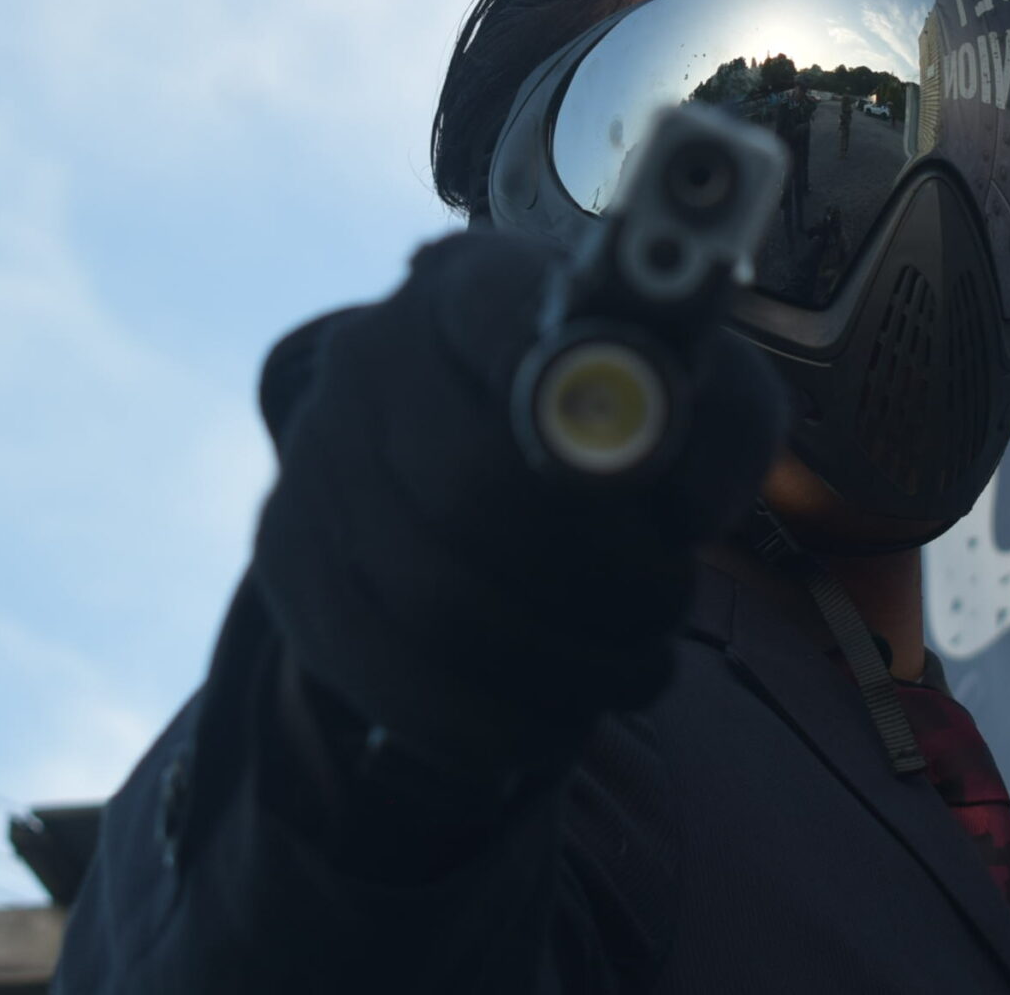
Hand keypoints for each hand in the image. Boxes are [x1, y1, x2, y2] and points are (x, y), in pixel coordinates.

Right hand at [252, 228, 786, 764]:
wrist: (479, 456)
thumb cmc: (618, 419)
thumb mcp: (695, 391)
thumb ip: (719, 417)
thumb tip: (681, 496)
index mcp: (474, 288)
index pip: (513, 343)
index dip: (595, 436)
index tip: (663, 510)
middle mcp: (371, 359)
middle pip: (474, 496)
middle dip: (602, 579)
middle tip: (667, 602)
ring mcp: (316, 460)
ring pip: (438, 607)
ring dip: (566, 661)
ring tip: (635, 659)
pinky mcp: (290, 560)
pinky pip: (394, 681)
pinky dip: (502, 721)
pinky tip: (562, 707)